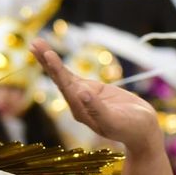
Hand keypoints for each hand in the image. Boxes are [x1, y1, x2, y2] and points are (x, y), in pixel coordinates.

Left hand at [30, 38, 161, 152]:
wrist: (141, 131)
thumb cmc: (130, 127)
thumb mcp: (114, 120)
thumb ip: (97, 108)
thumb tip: (81, 93)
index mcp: (80, 111)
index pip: (66, 87)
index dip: (57, 70)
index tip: (48, 55)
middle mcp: (77, 103)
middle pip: (58, 79)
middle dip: (46, 61)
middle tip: (34, 43)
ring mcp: (82, 97)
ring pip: (62, 76)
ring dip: (49, 61)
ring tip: (37, 44)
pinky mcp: (90, 91)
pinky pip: (72, 76)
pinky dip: (61, 67)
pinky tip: (50, 58)